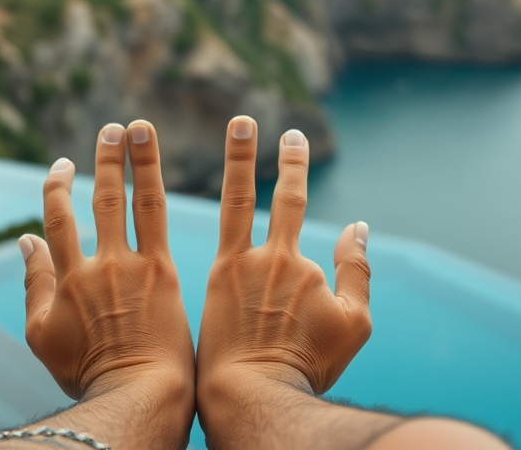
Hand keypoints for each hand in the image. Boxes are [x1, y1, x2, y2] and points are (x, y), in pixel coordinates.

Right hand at [18, 121, 194, 447]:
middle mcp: (97, 265)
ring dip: (133, 159)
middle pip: (99, 200)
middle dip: (103, 162)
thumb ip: (36, 284)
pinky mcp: (163, 272)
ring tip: (137, 128)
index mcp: (65, 280)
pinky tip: (160, 164)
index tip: (62, 168)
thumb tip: (24, 241)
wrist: (135, 395)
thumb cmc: (90, 374)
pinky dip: (156, 184)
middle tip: (110, 131)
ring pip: (131, 199)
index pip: (56, 222)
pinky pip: (159, 218)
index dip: (56, 189)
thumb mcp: (44, 335)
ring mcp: (132, 266)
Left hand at [197, 116, 371, 399]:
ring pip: (235, 198)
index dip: (294, 171)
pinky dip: (184, 206)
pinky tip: (161, 181)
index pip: (296, 208)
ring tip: (230, 125)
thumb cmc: (307, 368)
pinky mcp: (210, 280)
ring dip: (233, 158)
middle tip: (257, 123)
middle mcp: (270, 256)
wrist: (259, 397)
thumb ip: (357, 272)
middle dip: (267, 156)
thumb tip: (358, 227)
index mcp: (301, 264)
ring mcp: (237, 266)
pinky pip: (205, 233)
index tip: (291, 141)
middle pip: (269, 193)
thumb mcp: (354, 323)